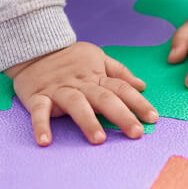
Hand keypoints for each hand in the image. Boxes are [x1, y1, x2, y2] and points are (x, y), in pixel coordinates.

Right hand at [5, 41, 157, 145]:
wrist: (34, 46)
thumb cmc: (70, 57)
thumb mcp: (97, 57)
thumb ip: (119, 72)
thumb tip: (141, 85)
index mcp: (96, 76)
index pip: (122, 88)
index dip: (138, 102)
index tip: (153, 118)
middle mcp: (81, 84)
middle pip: (105, 98)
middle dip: (122, 115)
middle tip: (136, 133)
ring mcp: (60, 90)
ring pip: (76, 105)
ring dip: (88, 121)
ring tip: (99, 140)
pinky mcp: (38, 96)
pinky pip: (39, 111)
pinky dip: (41, 125)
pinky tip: (45, 141)